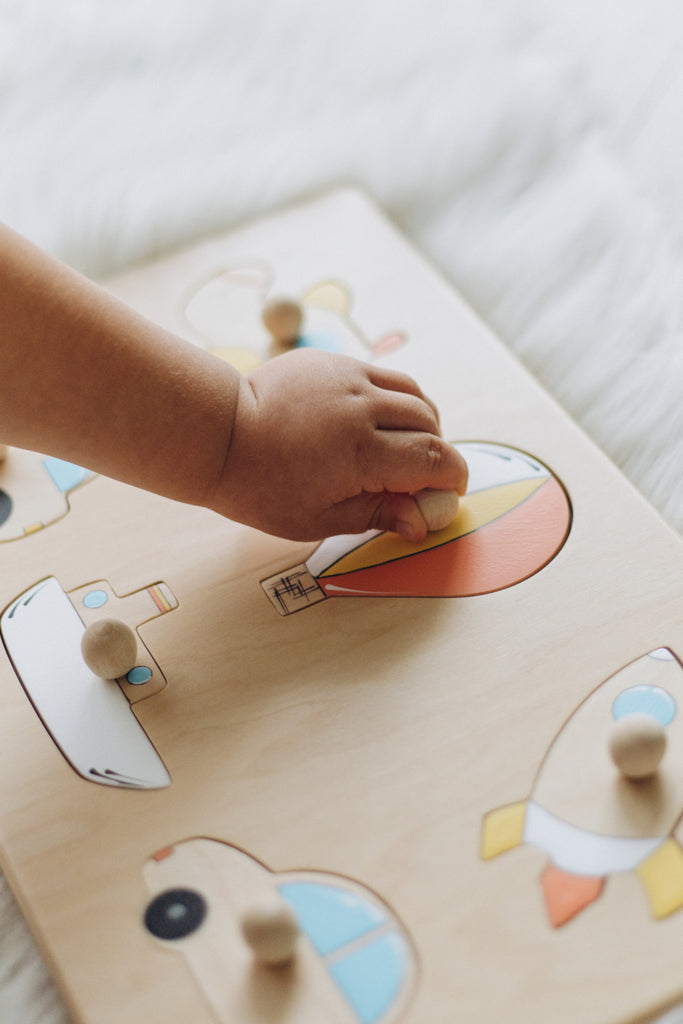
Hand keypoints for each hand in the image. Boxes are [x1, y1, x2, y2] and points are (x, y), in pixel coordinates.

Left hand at [211, 348, 467, 540]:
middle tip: (421, 476)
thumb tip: (421, 523)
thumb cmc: (261, 487)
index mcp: (362, 452)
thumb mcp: (318, 519)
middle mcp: (363, 407)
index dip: (451, 478)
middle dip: (437, 451)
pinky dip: (392, 400)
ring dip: (421, 422)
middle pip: (430, 424)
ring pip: (412, 393)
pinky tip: (373, 422)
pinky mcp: (333, 361)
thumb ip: (377, 515)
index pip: (435, 459)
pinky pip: (383, 377)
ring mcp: (348, 377)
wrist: (219, 435)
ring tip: (403, 446)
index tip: (448, 491)